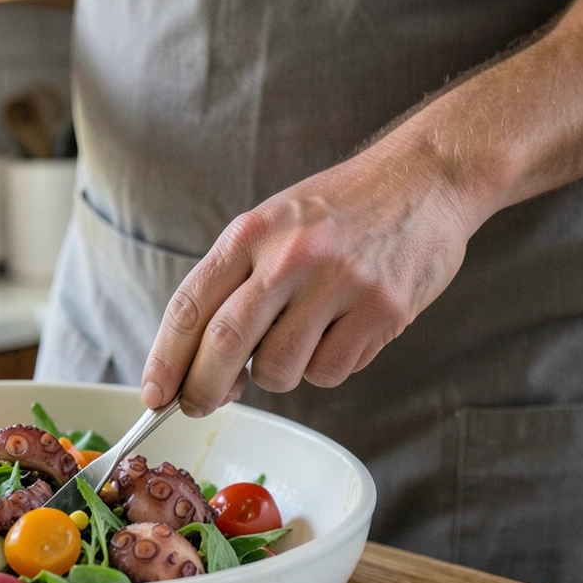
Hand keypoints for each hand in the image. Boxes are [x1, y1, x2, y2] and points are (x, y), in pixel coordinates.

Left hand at [140, 145, 479, 415]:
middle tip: (202, 404)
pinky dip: (327, 367)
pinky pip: (332, 371)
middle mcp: (291, 255)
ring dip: (277, 375)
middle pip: (224, 344)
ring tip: (300, 341)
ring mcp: (339, 282)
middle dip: (204, 389)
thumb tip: (201, 365)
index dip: (165, 358)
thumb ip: (238, 285)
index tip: (155, 394)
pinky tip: (343, 332)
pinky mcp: (383, 309)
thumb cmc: (341, 210)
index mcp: (253, 232)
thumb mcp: (275, 224)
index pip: (190, 304)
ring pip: (279, 369)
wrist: (427, 177)